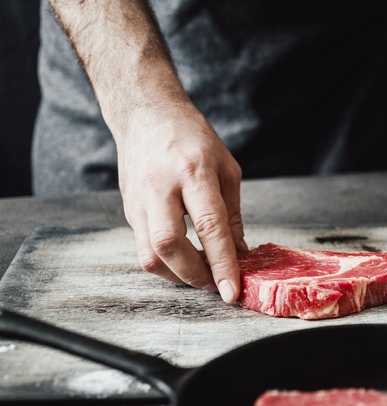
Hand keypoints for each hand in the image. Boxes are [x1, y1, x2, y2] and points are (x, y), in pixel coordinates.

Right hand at [117, 102, 245, 301]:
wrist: (146, 114)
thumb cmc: (192, 137)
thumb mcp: (226, 168)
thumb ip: (232, 215)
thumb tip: (239, 254)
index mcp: (193, 172)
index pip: (209, 226)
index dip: (222, 263)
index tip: (232, 291)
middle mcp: (161, 188)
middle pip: (170, 245)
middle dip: (195, 275)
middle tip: (217, 285)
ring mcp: (139, 201)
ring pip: (150, 255)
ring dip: (178, 276)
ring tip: (203, 276)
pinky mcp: (129, 211)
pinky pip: (144, 249)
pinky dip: (166, 265)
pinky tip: (185, 263)